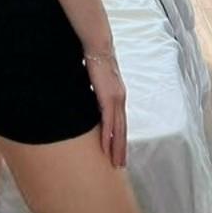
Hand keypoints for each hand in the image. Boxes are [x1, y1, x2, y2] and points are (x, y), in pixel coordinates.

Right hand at [85, 51, 127, 167]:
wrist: (98, 47)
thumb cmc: (95, 60)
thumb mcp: (97, 80)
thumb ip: (96, 92)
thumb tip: (89, 99)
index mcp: (117, 95)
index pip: (120, 121)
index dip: (120, 137)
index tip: (119, 151)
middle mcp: (120, 99)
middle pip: (122, 129)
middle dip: (121, 148)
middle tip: (119, 165)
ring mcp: (116, 99)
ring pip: (118, 129)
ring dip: (117, 147)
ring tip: (115, 162)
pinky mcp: (109, 98)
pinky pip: (109, 122)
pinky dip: (108, 136)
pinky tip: (106, 148)